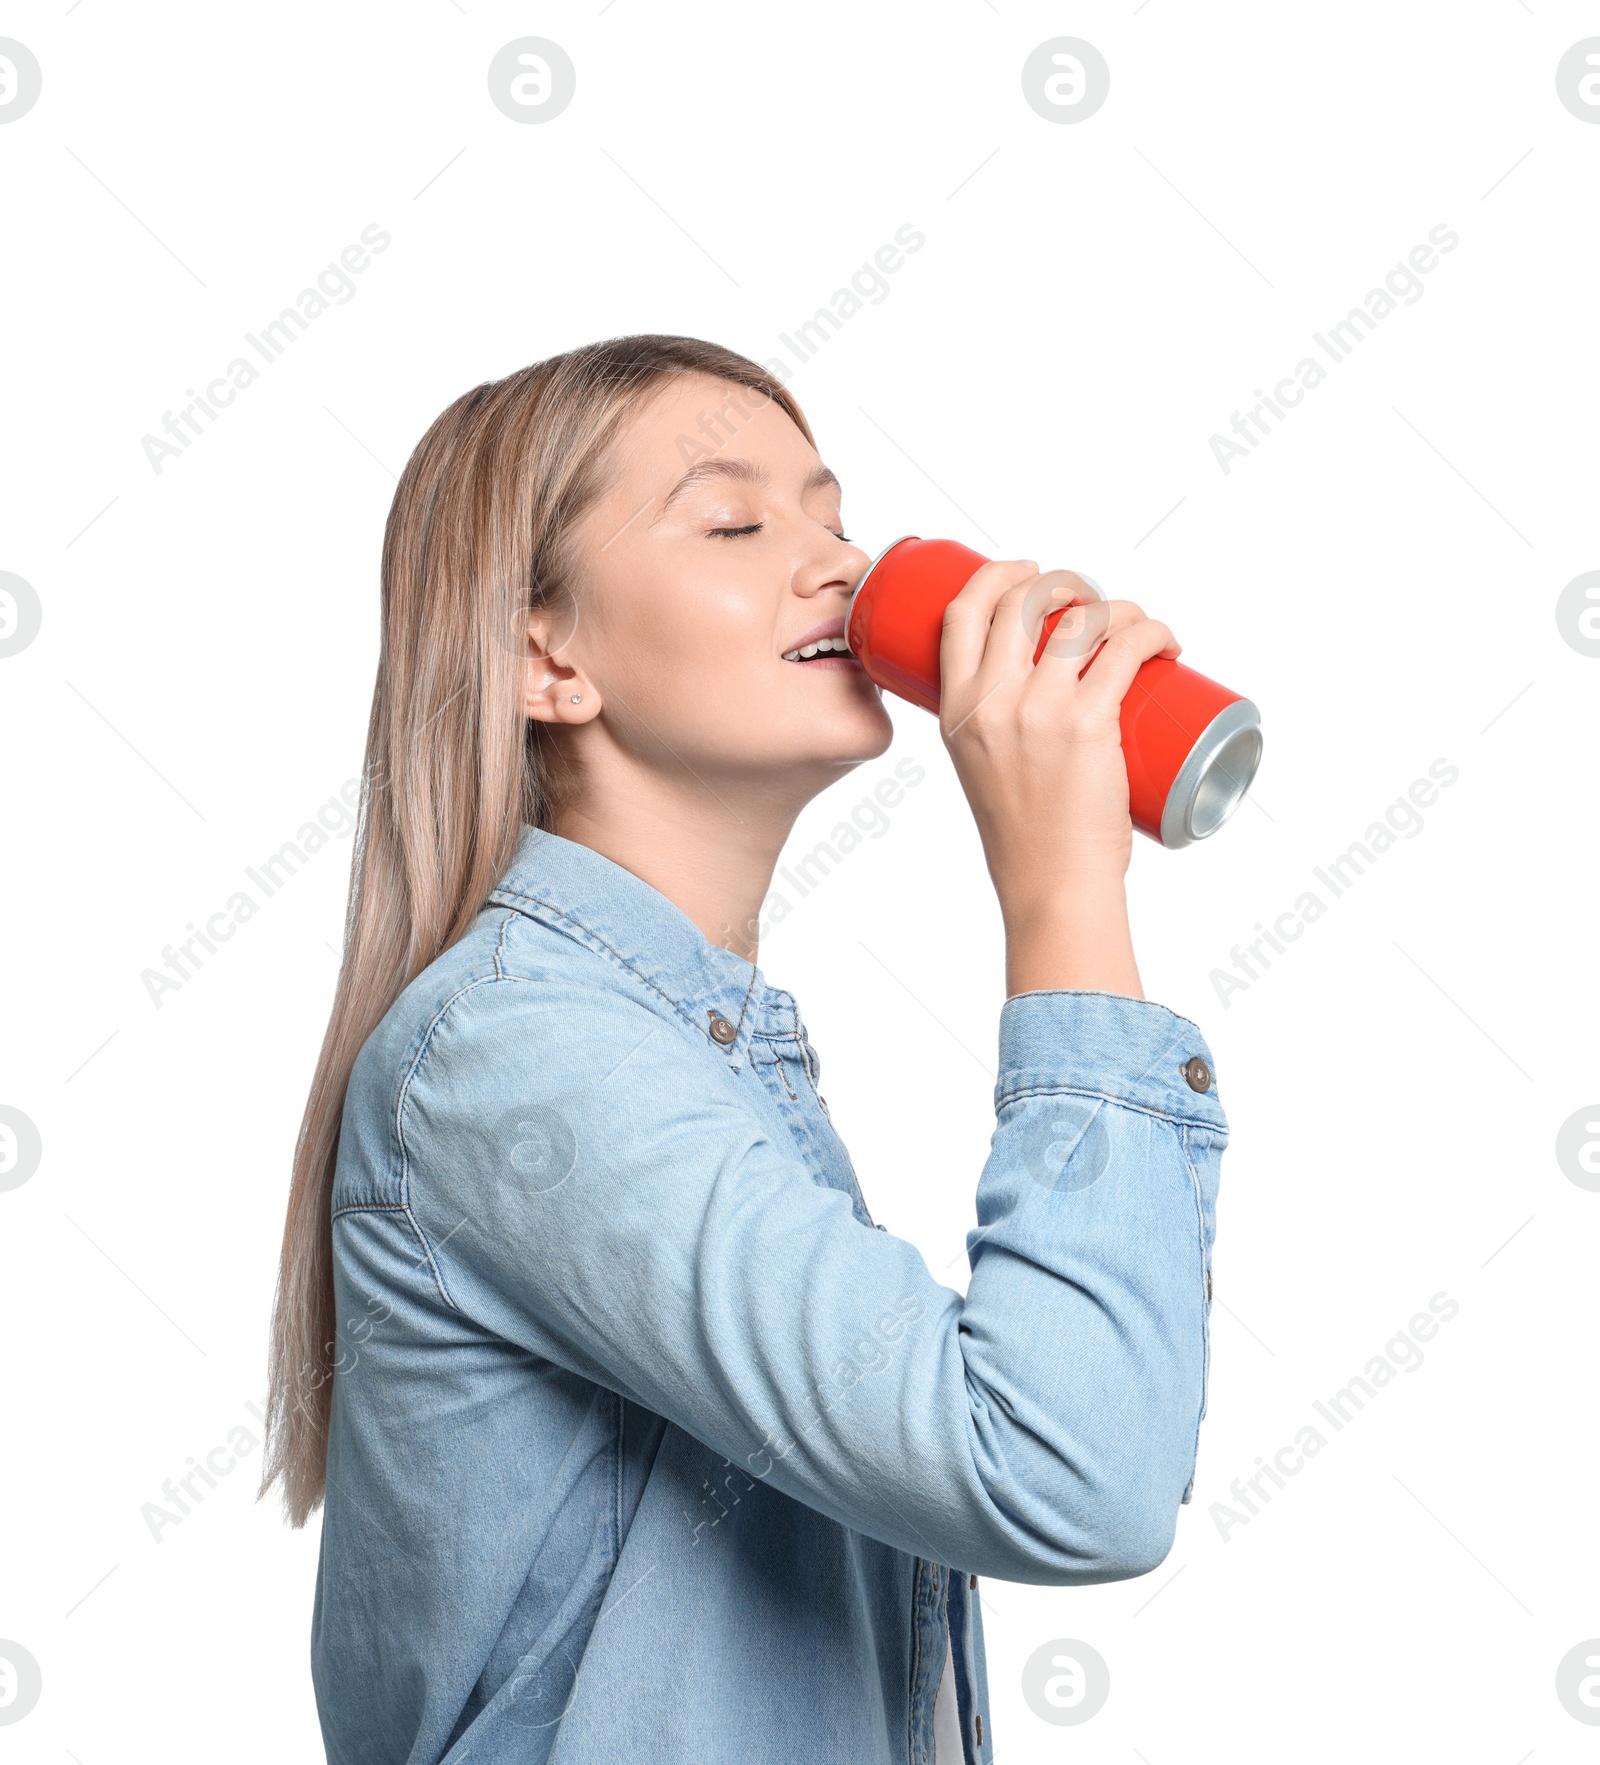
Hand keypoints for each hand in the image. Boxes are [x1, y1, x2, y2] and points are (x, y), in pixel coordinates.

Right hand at [937, 560, 1180, 996]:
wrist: (1051, 884)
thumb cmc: (1023, 837)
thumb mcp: (979, 769)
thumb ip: (992, 726)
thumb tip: (1034, 690)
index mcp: (955, 710)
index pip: (962, 613)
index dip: (995, 576)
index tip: (1024, 571)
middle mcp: (991, 701)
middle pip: (1022, 601)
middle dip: (1062, 582)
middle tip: (1088, 599)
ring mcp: (1039, 710)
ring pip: (1081, 618)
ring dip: (1116, 607)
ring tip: (1134, 627)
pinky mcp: (1089, 724)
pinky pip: (1126, 649)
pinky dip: (1151, 631)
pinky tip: (1163, 640)